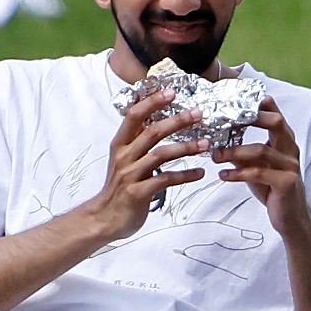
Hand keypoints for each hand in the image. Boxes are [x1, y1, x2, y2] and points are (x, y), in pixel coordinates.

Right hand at [78, 85, 207, 243]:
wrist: (104, 218)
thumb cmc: (118, 188)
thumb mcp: (124, 159)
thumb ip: (137, 141)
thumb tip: (154, 120)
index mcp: (120, 145)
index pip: (133, 115)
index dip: (152, 102)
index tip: (170, 91)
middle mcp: (124, 156)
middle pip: (152, 132)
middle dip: (177, 120)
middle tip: (198, 113)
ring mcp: (130, 175)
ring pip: (161, 155)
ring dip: (186, 147)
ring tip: (205, 144)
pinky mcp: (138, 193)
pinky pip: (165, 180)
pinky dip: (185, 175)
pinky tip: (200, 173)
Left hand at [212, 99, 310, 238]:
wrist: (290, 217)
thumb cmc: (272, 188)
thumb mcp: (256, 166)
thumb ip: (242, 152)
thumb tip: (217, 141)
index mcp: (285, 141)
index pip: (275, 115)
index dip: (258, 105)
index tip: (236, 100)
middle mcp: (291, 149)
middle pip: (276, 123)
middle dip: (250, 117)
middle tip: (224, 119)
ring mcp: (291, 166)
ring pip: (261, 150)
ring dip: (234, 151)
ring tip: (215, 155)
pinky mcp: (287, 183)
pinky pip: (260, 173)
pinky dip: (238, 173)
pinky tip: (223, 175)